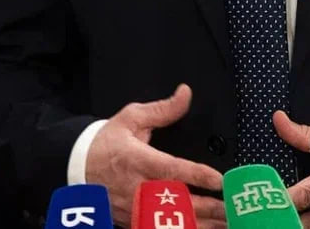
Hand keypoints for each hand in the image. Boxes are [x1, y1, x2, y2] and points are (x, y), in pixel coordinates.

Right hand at [85, 84, 225, 228]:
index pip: (172, 169)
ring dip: (202, 224)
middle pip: (177, 201)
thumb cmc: (106, 143)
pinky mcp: (133, 222)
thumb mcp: (131, 118)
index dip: (197, 176)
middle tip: (233, 208)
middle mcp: (138, 188)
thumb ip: (163, 109)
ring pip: (172, 222)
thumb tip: (185, 94)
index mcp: (138, 160)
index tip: (219, 180)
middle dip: (208, 207)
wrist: (75, 168)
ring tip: (228, 223)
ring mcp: (135, 210)